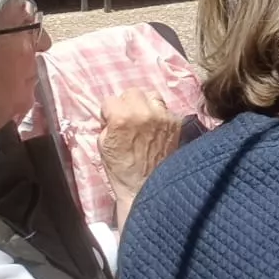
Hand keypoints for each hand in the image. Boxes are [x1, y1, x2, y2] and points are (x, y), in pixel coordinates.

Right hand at [100, 90, 182, 226]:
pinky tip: (155, 128)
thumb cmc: (120, 168)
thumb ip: (108, 124)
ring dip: (144, 104)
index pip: (110, 99)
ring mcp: (163, 116)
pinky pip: (165, 109)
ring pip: (151, 96)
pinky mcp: (176, 123)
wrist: (146, 185)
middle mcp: (145, 113)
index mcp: (122, 118)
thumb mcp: (103, 144)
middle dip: (125, 103)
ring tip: (142, 119)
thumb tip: (113, 114)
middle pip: (132, 92)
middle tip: (126, 118)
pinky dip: (158, 115)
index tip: (109, 122)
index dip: (107, 112)